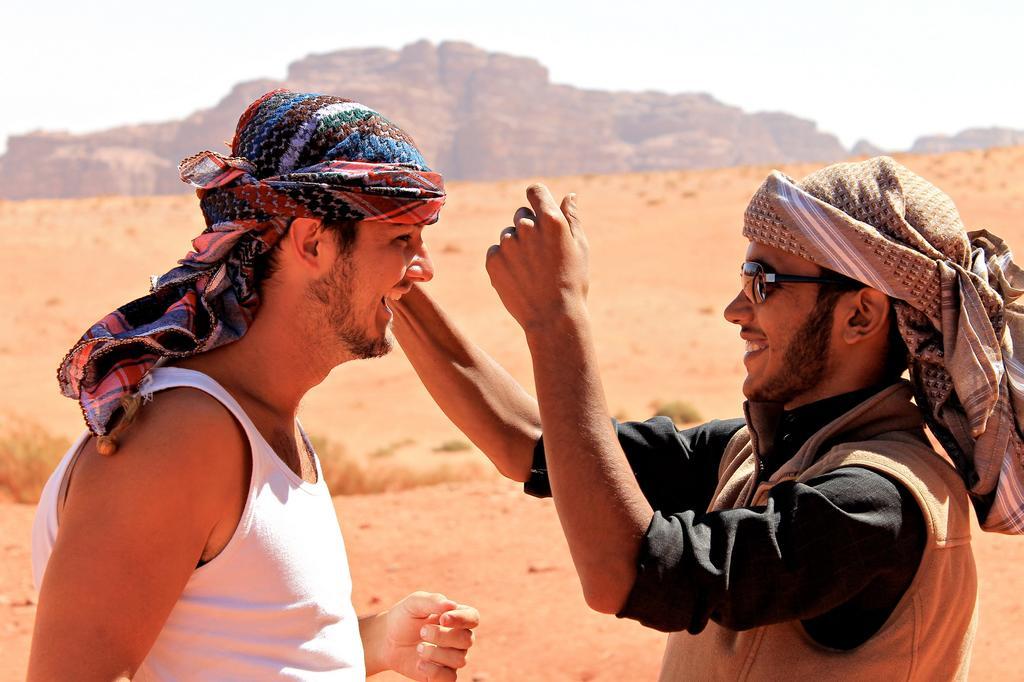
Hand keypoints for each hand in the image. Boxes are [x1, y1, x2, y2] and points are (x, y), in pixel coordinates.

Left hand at [381, 591, 478, 680]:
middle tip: (422, 632)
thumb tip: (452, 605)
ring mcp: (452, 658)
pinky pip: (450, 678)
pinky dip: (434, 671)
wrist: (387, 640)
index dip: (462, 619)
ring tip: (418, 648)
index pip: (473, 618)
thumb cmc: (404, 618)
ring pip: (459, 660)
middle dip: (443, 636)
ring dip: (436, 653)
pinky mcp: (443, 675)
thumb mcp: (415, 603)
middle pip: (467, 640)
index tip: (442, 619)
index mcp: (457, 617)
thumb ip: (433, 601)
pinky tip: (419, 663)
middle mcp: (459, 638)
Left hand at [485, 184, 587, 330]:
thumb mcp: (580, 247)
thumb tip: (569, 196)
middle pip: (521, 215)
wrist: (553, 317)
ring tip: (532, 270)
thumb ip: (572, 218)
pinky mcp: (493, 260)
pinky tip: (519, 277)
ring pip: (508, 234)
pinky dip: (504, 261)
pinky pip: (496, 251)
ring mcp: (508, 244)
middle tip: (542, 255)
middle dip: (529, 228)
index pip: (535, 191)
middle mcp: (527, 228)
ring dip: (517, 246)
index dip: (536, 197)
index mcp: (551, 220)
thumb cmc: (573, 282)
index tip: (537, 207)